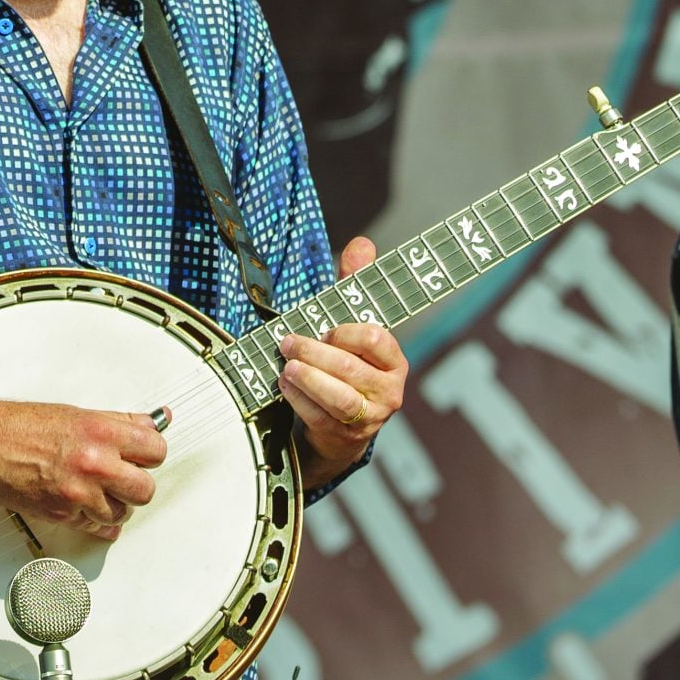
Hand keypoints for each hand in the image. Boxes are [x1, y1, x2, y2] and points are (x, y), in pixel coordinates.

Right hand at [0, 399, 169, 543]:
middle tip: (124, 475)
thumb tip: (153, 423)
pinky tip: (90, 507)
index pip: (156, 449)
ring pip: (123, 513)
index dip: (151, 453)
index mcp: (101, 431)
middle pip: (146, 488)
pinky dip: (97, 521)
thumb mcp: (78, 414)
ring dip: (116, 504)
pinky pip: (98, 528)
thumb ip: (119, 422)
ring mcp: (79, 494)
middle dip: (137, 483)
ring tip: (100, 489)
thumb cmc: (24, 426)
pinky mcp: (64, 515)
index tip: (144, 454)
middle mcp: (94, 463)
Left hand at [277, 234, 407, 477]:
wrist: (344, 422)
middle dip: (316, 352)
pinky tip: (284, 383)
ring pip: (339, 397)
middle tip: (288, 340)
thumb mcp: (352, 322)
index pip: (377, 341)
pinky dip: (298, 399)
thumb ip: (354, 285)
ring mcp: (369, 417)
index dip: (348, 333)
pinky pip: (320, 417)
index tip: (327, 329)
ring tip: (287, 364)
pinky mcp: (345, 435)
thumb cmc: (349, 361)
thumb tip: (361, 244)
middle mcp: (388, 391)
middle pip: (351, 369)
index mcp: (395, 361)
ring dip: (308, 378)